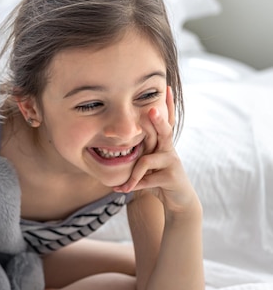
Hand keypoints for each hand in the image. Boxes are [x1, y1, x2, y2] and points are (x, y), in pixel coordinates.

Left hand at [114, 87, 196, 211]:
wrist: (176, 201)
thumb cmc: (156, 179)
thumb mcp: (144, 165)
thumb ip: (135, 154)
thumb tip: (114, 143)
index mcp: (161, 143)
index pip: (164, 121)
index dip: (167, 105)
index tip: (167, 88)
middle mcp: (168, 149)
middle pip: (164, 130)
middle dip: (158, 119)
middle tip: (152, 109)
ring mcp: (172, 161)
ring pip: (146, 160)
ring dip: (132, 175)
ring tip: (122, 185)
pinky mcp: (172, 176)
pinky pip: (146, 178)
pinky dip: (133, 186)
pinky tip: (122, 190)